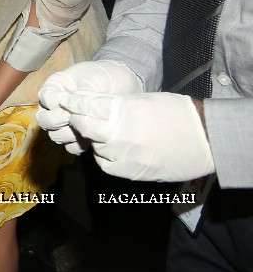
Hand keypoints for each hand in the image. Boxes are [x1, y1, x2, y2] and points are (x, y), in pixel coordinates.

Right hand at [37, 60, 143, 153]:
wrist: (123, 85)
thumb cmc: (103, 76)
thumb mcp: (87, 77)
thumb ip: (73, 93)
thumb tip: (61, 107)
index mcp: (53, 89)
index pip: (44, 100)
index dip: (54, 105)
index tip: (69, 104)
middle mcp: (54, 108)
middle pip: (44, 121)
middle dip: (57, 121)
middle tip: (73, 118)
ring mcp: (66, 124)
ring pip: (55, 136)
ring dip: (67, 134)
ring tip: (82, 129)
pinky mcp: (80, 136)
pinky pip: (70, 147)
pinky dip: (78, 145)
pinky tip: (89, 138)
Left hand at [62, 91, 213, 181]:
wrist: (205, 139)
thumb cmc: (176, 113)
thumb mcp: (142, 99)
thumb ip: (115, 104)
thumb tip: (93, 106)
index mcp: (121, 111)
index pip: (86, 105)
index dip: (75, 102)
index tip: (67, 101)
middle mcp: (118, 134)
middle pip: (84, 126)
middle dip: (79, 119)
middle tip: (78, 115)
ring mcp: (123, 155)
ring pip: (94, 146)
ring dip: (93, 138)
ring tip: (103, 132)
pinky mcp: (130, 172)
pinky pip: (105, 163)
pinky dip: (105, 156)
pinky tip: (113, 148)